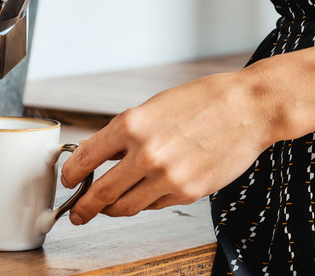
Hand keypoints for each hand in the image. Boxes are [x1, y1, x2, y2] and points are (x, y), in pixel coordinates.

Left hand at [60, 71, 280, 224]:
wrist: (247, 109)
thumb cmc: (202, 102)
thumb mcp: (153, 108)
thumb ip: (124, 134)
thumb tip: (99, 156)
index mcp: (131, 125)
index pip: (85, 158)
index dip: (70, 175)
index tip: (66, 181)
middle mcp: (145, 154)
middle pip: (101, 193)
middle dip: (83, 208)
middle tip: (77, 213)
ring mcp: (167, 177)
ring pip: (126, 207)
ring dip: (112, 210)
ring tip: (107, 208)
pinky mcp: (187, 193)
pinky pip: (154, 205)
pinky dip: (145, 202)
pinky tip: (146, 193)